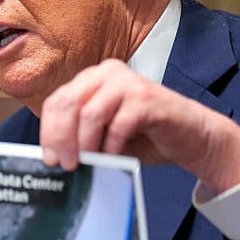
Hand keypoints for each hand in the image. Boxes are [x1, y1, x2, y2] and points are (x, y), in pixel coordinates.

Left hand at [39, 59, 239, 193]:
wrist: (191, 137)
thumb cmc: (144, 137)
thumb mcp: (103, 136)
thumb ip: (79, 136)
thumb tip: (53, 155)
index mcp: (92, 80)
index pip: (57, 101)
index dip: (48, 131)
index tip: (49, 158)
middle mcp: (107, 74)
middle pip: (68, 104)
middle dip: (61, 138)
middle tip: (65, 165)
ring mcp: (128, 83)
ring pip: (89, 114)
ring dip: (84, 145)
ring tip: (87, 164)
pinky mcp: (147, 98)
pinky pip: (118, 125)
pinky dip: (112, 147)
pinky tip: (114, 159)